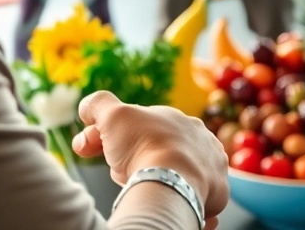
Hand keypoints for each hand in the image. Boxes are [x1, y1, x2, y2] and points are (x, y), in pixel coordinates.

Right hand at [73, 91, 227, 227]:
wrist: (170, 181)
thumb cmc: (142, 146)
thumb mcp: (111, 115)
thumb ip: (98, 105)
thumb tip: (87, 108)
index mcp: (180, 120)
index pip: (142, 128)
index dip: (114, 138)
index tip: (93, 150)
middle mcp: (201, 141)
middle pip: (160, 151)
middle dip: (136, 158)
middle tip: (118, 172)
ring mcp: (212, 169)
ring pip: (179, 173)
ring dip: (161, 177)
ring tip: (141, 185)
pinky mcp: (216, 196)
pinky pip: (198, 197)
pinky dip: (182, 198)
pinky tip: (167, 199)